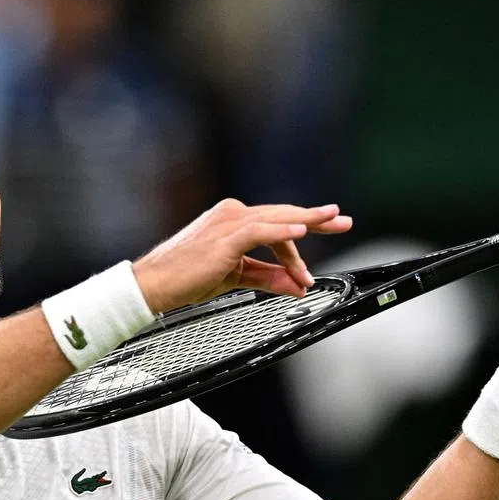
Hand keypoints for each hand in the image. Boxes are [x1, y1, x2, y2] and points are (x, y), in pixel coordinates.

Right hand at [132, 198, 352, 313]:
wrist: (154, 285)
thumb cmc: (187, 279)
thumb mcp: (237, 278)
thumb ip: (268, 277)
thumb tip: (298, 285)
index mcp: (234, 221)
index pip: (277, 224)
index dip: (303, 233)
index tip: (325, 238)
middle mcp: (232, 215)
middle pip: (283, 215)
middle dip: (316, 219)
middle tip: (344, 220)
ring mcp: (228, 223)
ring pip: (276, 219)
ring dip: (306, 224)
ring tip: (332, 222)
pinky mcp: (224, 238)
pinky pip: (259, 231)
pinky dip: (282, 232)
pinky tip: (301, 232)